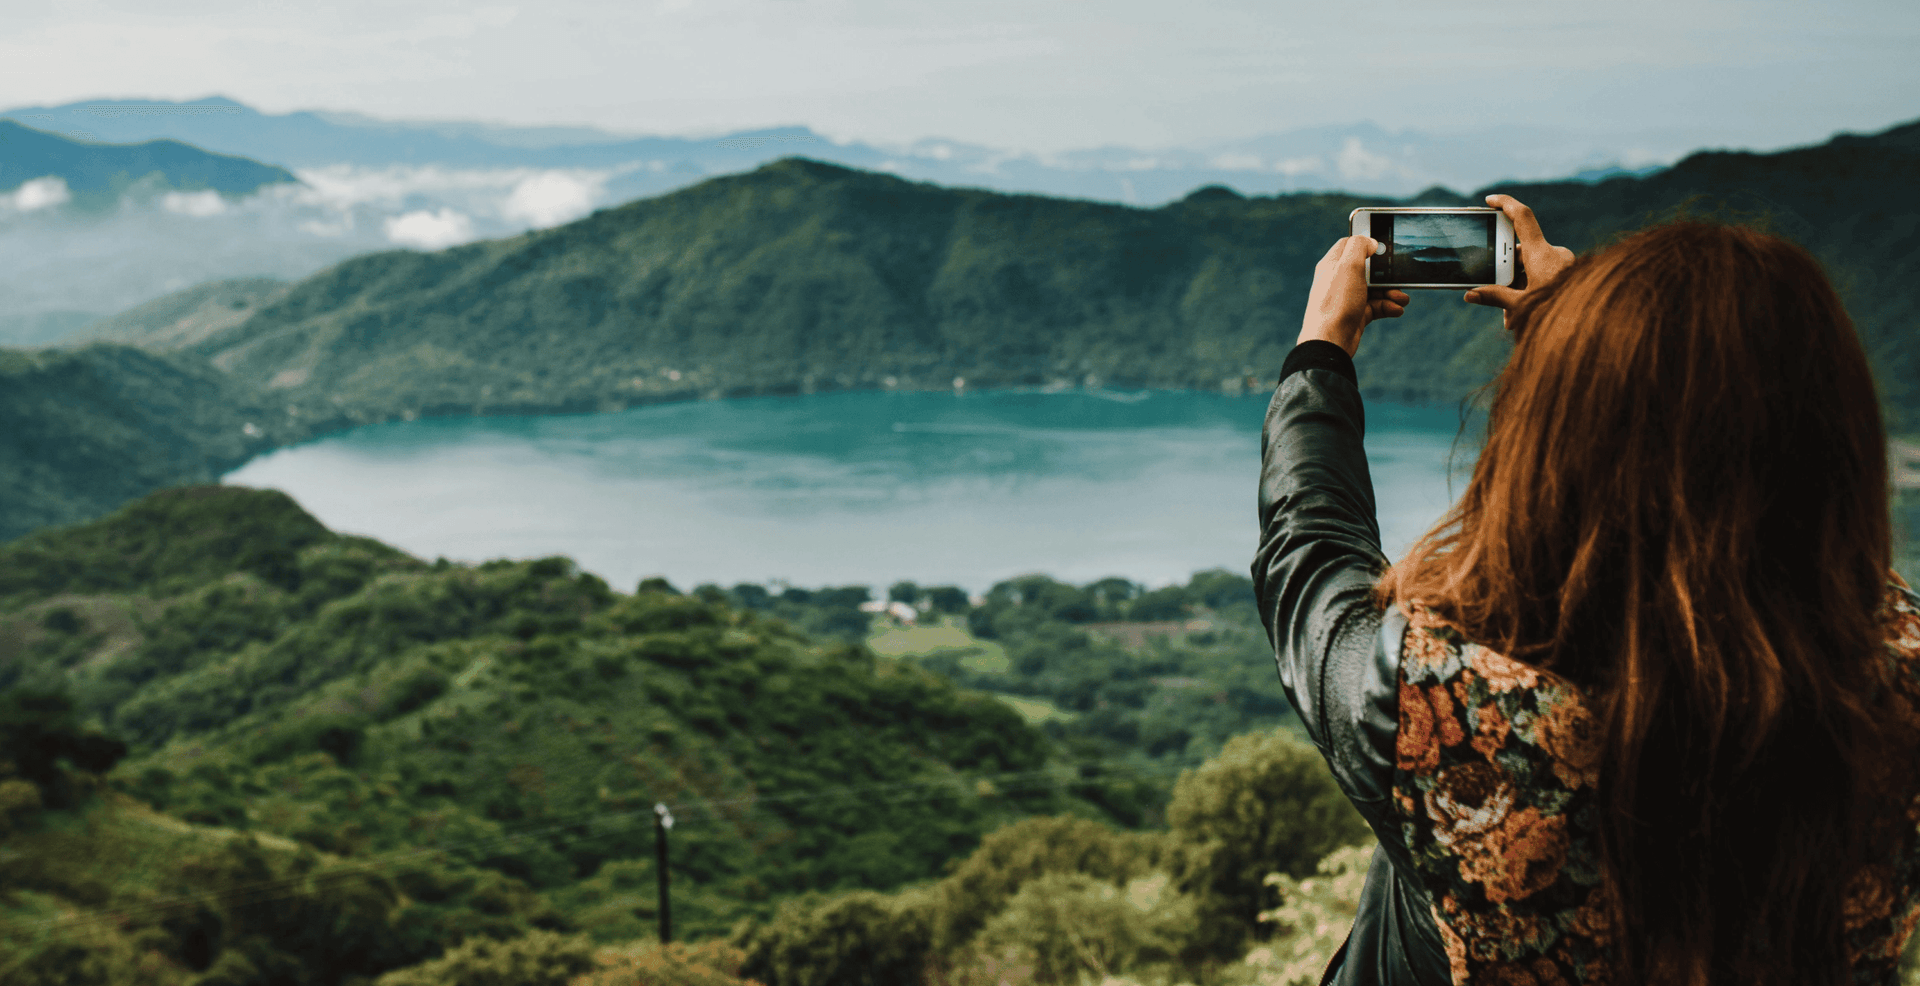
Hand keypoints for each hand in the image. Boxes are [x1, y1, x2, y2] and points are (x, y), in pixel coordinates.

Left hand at [1298, 235, 1408, 356]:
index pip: (1349, 245)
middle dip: (1387, 274)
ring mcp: (1348, 298)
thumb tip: (1370, 241)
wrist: (1330, 342)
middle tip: (1400, 277)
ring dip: (1392, 292)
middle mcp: (1339, 280)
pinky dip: (1388, 307)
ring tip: (1401, 298)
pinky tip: (1396, 310)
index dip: (1367, 243)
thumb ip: (1359, 247)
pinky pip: (1376, 306)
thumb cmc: (1336, 303)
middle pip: (1368, 268)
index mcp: (1332, 264)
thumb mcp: (1348, 267)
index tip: (1384, 246)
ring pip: (1375, 288)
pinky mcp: (1356, 315)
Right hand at [1464, 194, 1574, 326]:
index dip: (1505, 204)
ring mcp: (1564, 264)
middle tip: (1495, 295)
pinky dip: (1532, 290)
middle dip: (1506, 275)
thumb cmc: (1560, 316)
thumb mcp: (1522, 307)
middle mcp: (1555, 254)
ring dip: (1518, 289)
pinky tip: (1525, 315)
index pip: (1523, 218)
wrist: (1594, 325)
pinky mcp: (1570, 274)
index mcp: (1542, 255)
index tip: (1490, 200)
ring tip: (1512, 317)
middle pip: (1521, 254)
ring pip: (1532, 268)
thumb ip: (1496, 297)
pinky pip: (1545, 276)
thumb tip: (1471, 295)